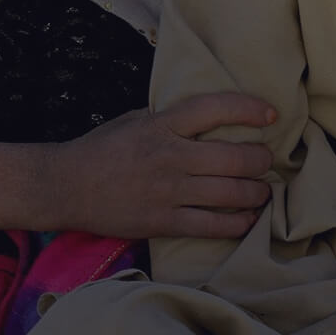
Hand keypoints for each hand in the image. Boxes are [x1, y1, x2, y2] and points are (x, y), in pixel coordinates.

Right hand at [46, 92, 275, 239]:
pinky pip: (214, 226)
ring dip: (257, 193)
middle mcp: (170, 156)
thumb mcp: (132, 120)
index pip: (215, 109)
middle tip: (266, 161)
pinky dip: (239, 224)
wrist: (65, 187)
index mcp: (161, 125)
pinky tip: (248, 219)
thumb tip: (205, 115)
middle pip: (234, 157)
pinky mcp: (164, 222)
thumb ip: (168, 117)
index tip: (269, 115)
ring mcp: (168, 192)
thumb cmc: (100, 149)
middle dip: (262, 160)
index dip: (248, 109)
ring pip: (231, 193)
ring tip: (262, 191)